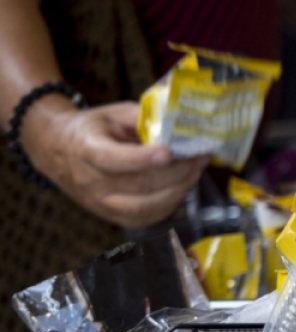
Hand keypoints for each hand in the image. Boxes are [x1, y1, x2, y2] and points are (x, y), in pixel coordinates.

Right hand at [26, 101, 208, 227]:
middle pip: (138, 186)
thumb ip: (143, 117)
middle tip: (199, 158)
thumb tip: (179, 121)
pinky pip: (146, 218)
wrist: (61, 151)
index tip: (169, 153)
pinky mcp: (112, 217)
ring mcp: (100, 203)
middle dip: (176, 173)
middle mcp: (90, 181)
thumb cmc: (94, 129)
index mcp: (86, 149)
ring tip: (195, 172)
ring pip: (144, 207)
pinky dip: (170, 204)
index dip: (142, 159)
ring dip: (177, 191)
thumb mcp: (113, 113)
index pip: (113, 159)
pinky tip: (182, 187)